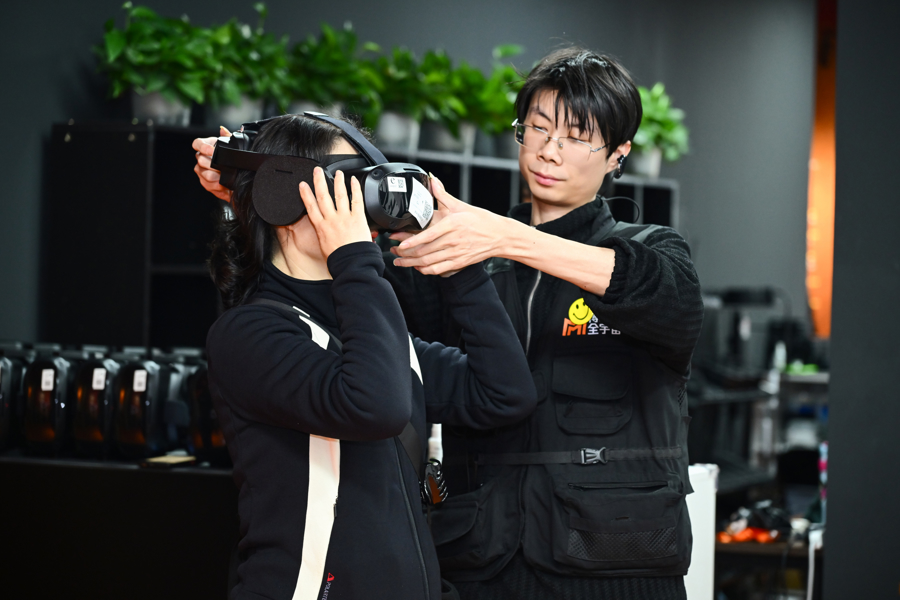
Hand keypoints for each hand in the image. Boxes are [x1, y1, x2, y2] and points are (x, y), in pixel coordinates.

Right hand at [192, 126, 232, 201]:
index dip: (203, 147)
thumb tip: (222, 130)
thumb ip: (228, 137)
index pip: (197, 143)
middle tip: (221, 167)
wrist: (238, 177)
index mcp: (207, 147)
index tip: (212, 151)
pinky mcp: (204, 182)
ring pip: (203, 173)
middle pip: (200, 160)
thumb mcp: (233, 147)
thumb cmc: (233, 160)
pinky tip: (222, 185)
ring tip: (224, 177)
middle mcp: (201, 158)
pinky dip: (216, 186)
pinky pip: (207, 184)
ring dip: (215, 176)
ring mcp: (201, 170)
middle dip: (212, 165)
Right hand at [299, 168, 370, 258]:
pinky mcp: (358, 218)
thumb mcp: (324, 247)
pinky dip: (355, 189)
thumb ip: (324, 236)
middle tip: (317, 171)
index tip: (303, 185)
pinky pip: (356, 200)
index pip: (311, 207)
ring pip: (339, 195)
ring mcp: (345, 217)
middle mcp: (331, 220)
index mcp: (321, 227)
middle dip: (319, 182)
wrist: (352, 264)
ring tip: (338, 173)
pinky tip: (353, 181)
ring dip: (338, 182)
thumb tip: (325, 232)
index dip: (306, 194)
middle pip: (323, 196)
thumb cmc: (339, 260)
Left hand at [389, 176, 505, 275]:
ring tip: (399, 261)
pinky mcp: (459, 263)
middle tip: (393, 251)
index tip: (399, 242)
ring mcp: (456, 253)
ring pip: (429, 262)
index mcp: (452, 224)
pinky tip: (417, 268)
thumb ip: (442, 194)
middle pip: (425, 250)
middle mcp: (453, 240)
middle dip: (406, 253)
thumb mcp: (460, 206)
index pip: (428, 235)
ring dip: (412, 263)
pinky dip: (426, 270)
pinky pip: (439, 270)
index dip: (411, 241)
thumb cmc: (481, 220)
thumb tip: (431, 179)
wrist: (500, 236)